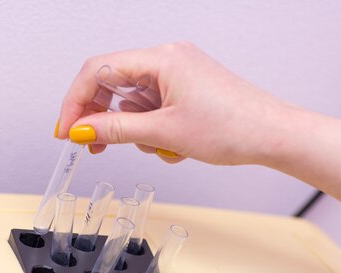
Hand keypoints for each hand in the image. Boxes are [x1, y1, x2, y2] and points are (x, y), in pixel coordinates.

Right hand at [55, 42, 293, 165]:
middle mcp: (168, 60)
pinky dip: (154, 128)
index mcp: (161, 58)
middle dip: (103, 118)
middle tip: (94, 146)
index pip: (98, 71)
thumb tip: (82, 130)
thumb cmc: (233, 126)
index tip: (66, 131)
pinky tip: (172, 144)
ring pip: (134, 100)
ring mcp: (179, 74)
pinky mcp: (187, 89)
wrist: (273, 135)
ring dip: (136, 129)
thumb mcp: (164, 132)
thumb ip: (116, 130)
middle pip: (113, 84)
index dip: (75, 102)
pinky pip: (154, 107)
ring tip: (159, 147)